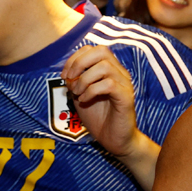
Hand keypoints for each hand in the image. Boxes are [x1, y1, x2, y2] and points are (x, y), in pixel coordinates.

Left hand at [61, 46, 157, 188]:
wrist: (115, 140)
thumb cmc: (100, 118)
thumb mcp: (81, 95)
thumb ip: (75, 81)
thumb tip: (67, 73)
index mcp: (110, 70)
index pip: (93, 49)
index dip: (75, 58)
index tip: (65, 76)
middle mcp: (120, 73)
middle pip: (101, 51)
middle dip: (80, 63)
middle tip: (70, 80)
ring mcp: (124, 84)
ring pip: (105, 66)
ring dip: (84, 79)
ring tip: (78, 93)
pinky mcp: (126, 97)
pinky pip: (109, 84)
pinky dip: (91, 90)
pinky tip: (85, 100)